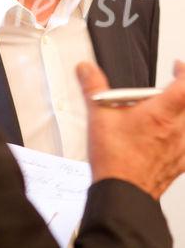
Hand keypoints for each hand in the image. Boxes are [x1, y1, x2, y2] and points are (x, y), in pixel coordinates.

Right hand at [76, 60, 184, 199]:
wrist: (122, 193)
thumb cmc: (115, 160)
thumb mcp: (99, 116)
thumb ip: (93, 87)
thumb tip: (86, 69)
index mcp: (160, 115)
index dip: (184, 71)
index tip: (177, 67)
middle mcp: (176, 130)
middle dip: (183, 91)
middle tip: (174, 85)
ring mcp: (181, 148)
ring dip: (182, 112)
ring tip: (168, 109)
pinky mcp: (180, 163)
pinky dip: (182, 135)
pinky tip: (172, 136)